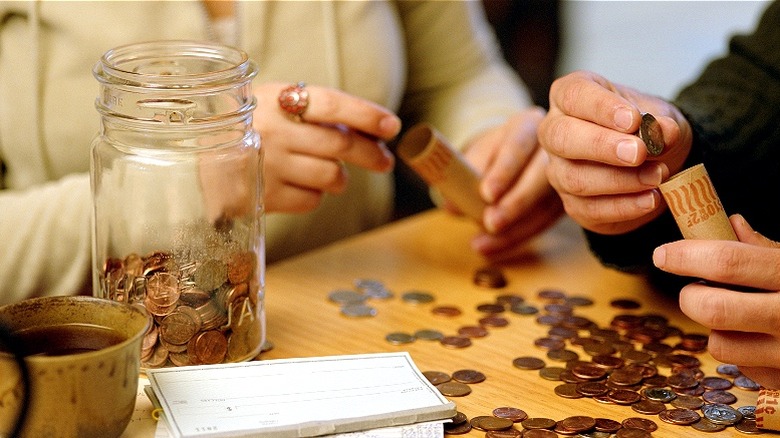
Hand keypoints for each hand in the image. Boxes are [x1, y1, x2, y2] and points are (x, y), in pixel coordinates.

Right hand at [254, 83, 400, 213]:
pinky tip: (299, 185)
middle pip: (341, 144)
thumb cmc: (249, 130)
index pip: (332, 104)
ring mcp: (268, 166)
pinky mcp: (263, 197)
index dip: (367, 114)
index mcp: (277, 100)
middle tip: (385, 162)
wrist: (194, 161)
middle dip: (372, 154)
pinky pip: (312, 200)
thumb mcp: (274, 107)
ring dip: (340, 178)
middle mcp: (273, 131)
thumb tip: (372, 134)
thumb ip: (315, 115)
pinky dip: (315, 195)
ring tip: (331, 174)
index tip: (392, 126)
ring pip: (331, 176)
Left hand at [459, 107, 563, 260]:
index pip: (518, 145)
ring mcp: (563, 177)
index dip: (504, 170)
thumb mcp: (476, 154)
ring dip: (513, 230)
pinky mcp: (563, 201)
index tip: (486, 193)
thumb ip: (462, 174)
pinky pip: (544, 223)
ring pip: (544, 206)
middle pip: (539, 177)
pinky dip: (516, 238)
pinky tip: (492, 249)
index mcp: (527, 126)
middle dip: (515, 203)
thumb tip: (452, 205)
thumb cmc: (490, 153)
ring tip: (482, 245)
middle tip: (490, 223)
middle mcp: (551, 149)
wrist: (512, 156)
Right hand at [538, 70, 692, 234]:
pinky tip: (650, 199)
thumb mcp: (661, 116)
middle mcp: (555, 132)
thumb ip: (661, 122)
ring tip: (657, 176)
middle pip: (561, 138)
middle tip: (638, 152)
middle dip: (601, 146)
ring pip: (574, 178)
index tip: (633, 120)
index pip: (573, 95)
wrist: (657, 162)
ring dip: (620, 180)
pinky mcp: (573, 204)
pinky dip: (624, 206)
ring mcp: (559, 170)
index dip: (601, 108)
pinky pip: (590, 209)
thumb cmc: (646, 129)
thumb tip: (664, 132)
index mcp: (570, 97)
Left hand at [653, 214, 779, 387]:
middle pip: (712, 308)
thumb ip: (766, 248)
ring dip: (715, 328)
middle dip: (690, 296)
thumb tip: (727, 224)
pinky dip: (741, 354)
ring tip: (732, 315)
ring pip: (719, 344)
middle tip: (694, 289)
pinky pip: (742, 369)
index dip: (686, 256)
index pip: (727, 262)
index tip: (662, 255)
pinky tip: (758, 339)